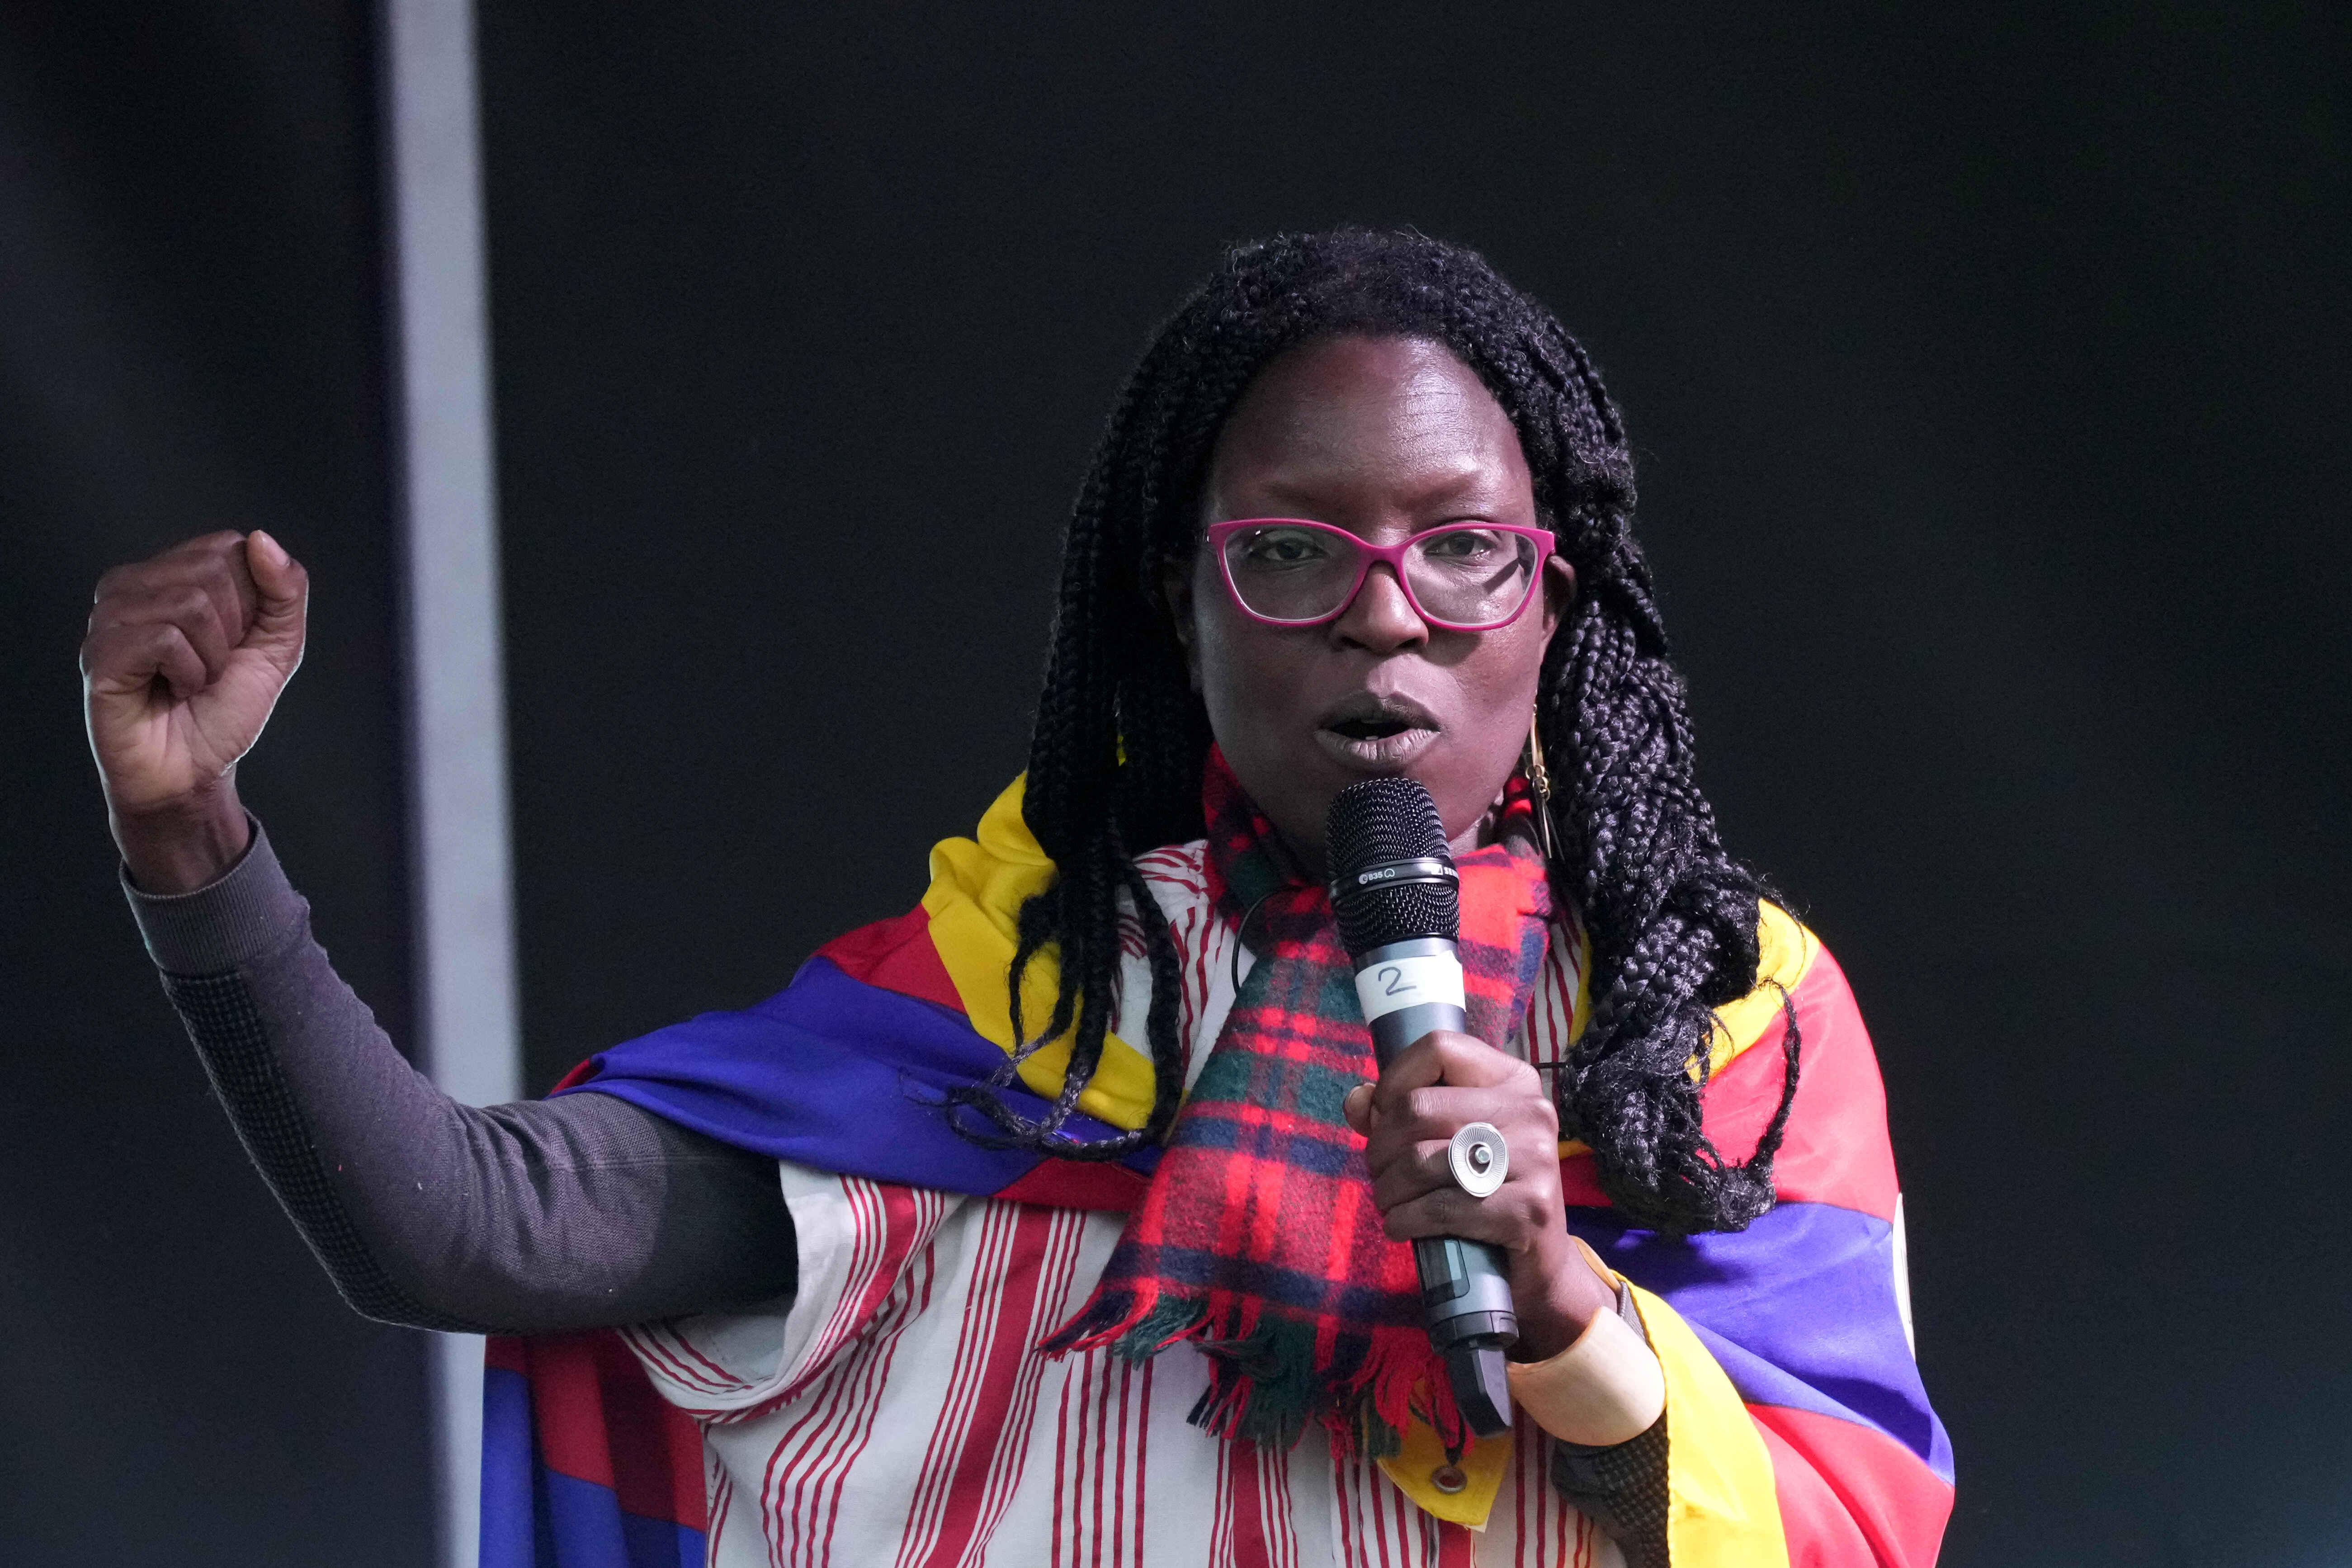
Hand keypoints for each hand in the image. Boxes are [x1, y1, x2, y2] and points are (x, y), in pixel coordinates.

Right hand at [81, 529, 308, 891]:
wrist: (193, 769)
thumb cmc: (223, 707)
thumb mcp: (277, 647)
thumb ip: (284, 592)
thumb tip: (261, 539)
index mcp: (170, 575)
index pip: (228, 547)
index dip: (251, 602)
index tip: (235, 643)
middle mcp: (131, 585)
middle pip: (212, 571)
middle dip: (233, 631)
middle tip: (210, 667)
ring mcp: (109, 616)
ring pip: (191, 605)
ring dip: (211, 658)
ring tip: (190, 681)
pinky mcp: (99, 651)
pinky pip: (165, 639)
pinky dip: (188, 674)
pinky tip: (171, 691)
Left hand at [1343, 1031, 1617, 1361]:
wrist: (1539, 1262)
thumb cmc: (1484, 1189)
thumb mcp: (1448, 1139)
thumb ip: (1399, 1111)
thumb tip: (1356, 1103)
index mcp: (1513, 1079)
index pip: (1438, 1048)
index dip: (1394, 1080)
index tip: (1383, 1117)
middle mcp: (1531, 1110)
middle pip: (1418, 1109)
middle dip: (1380, 1147)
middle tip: (1379, 1173)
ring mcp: (1536, 1159)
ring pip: (1422, 1160)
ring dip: (1388, 1188)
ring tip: (1389, 1201)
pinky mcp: (1529, 1209)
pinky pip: (1440, 1207)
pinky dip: (1405, 1219)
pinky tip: (1400, 1225)